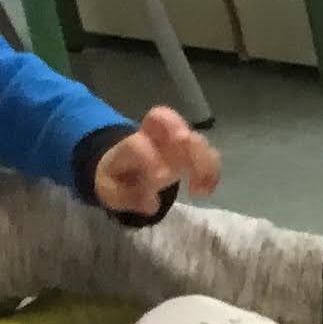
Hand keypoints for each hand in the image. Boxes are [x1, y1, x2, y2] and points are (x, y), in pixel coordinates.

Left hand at [91, 108, 221, 214]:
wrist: (124, 171)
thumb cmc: (118, 180)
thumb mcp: (110, 193)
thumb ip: (127, 197)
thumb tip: (151, 205)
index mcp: (128, 147)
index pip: (137, 144)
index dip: (149, 157)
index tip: (160, 178)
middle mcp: (151, 138)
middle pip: (164, 118)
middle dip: (178, 130)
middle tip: (187, 148)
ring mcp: (175, 143)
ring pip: (193, 137)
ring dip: (203, 160)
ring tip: (201, 189)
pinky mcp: (191, 153)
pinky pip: (208, 154)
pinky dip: (212, 171)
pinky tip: (207, 189)